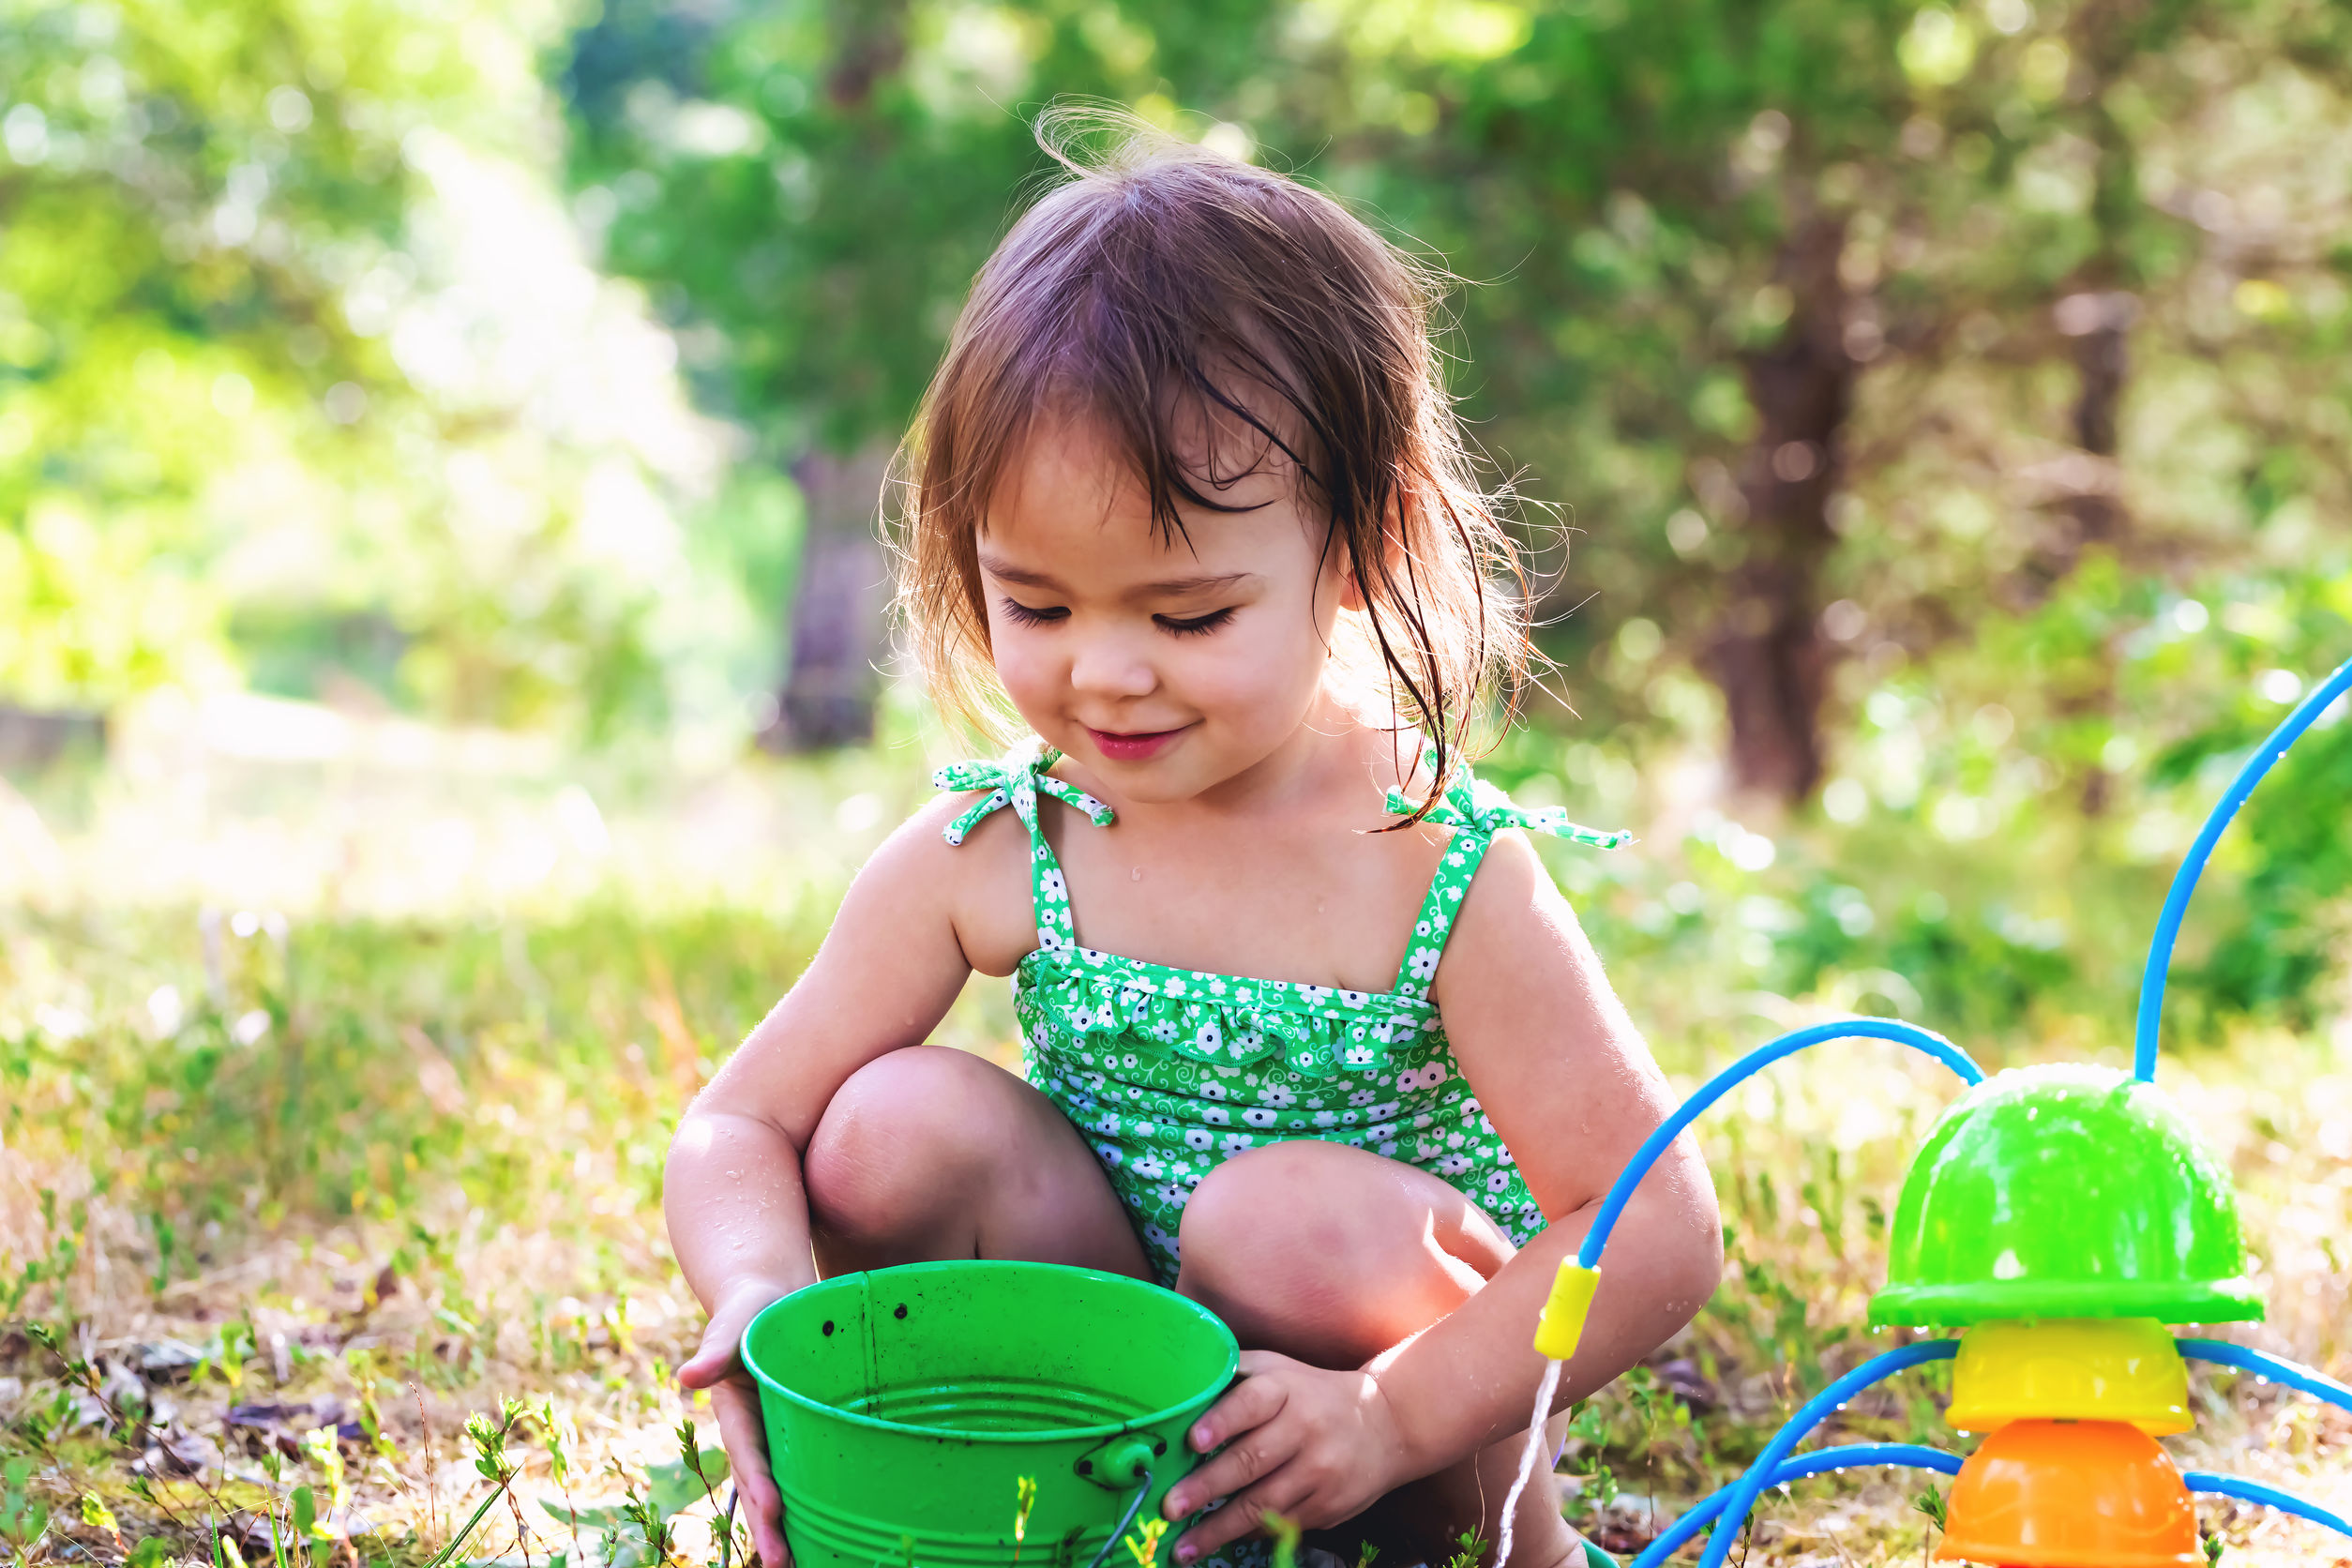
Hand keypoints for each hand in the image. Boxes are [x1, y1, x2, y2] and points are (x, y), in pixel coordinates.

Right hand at [677, 1279, 797, 1567]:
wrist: (768, 1300)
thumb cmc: (751, 1306)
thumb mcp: (734, 1321)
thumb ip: (714, 1349)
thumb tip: (687, 1377)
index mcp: (734, 1408)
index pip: (748, 1451)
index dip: (758, 1481)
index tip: (773, 1508)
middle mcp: (751, 1431)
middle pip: (758, 1485)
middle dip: (767, 1526)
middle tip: (779, 1564)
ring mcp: (772, 1436)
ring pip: (776, 1489)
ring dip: (784, 1528)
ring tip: (795, 1565)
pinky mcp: (793, 1434)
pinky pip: (800, 1473)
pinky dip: (807, 1506)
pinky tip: (825, 1534)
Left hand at [1160, 1351, 1415, 1563]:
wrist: (1385, 1424)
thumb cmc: (1310, 1393)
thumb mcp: (1278, 1369)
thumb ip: (1233, 1372)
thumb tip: (1177, 1384)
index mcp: (1287, 1389)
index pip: (1253, 1403)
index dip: (1222, 1421)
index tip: (1193, 1441)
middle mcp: (1306, 1429)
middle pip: (1252, 1460)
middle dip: (1207, 1487)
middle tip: (1170, 1506)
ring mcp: (1321, 1471)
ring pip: (1265, 1503)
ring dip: (1219, 1527)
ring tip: (1183, 1546)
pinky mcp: (1330, 1505)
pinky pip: (1282, 1524)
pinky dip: (1247, 1533)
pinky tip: (1219, 1540)